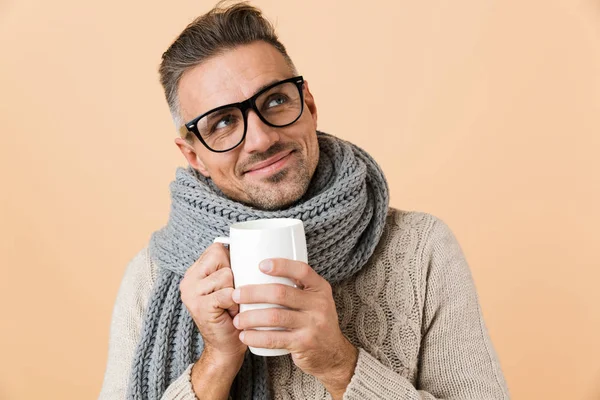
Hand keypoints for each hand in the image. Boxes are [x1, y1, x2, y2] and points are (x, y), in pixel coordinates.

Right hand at [179, 243, 246, 363]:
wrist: (226, 347)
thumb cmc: (234, 314)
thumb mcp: (230, 285)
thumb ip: (232, 266)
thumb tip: (254, 247)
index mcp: (194, 272)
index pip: (217, 248)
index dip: (231, 261)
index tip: (233, 280)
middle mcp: (188, 280)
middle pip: (222, 258)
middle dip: (234, 276)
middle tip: (231, 296)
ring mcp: (191, 293)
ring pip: (227, 275)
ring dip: (236, 292)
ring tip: (232, 306)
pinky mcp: (200, 306)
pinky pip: (227, 293)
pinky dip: (235, 304)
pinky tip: (231, 314)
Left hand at [231, 258, 357, 397]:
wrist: (333, 354)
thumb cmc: (315, 321)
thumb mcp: (316, 300)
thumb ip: (298, 288)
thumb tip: (261, 272)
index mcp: (320, 288)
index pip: (302, 270)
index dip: (281, 265)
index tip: (260, 265)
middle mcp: (319, 304)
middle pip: (281, 293)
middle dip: (253, 293)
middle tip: (236, 295)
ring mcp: (313, 324)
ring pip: (274, 316)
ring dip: (250, 317)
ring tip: (237, 320)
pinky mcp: (304, 343)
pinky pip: (274, 339)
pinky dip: (256, 337)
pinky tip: (245, 336)